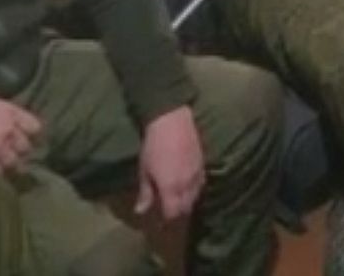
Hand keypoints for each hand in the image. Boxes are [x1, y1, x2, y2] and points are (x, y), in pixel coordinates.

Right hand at [0, 94, 41, 171]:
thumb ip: (1, 114)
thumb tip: (9, 123)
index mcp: (9, 112)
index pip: (33, 125)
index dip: (31, 131)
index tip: (30, 136)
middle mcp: (8, 131)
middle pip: (25, 146)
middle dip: (21, 149)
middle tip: (15, 152)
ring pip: (14, 162)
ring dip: (10, 162)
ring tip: (4, 164)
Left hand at [134, 105, 204, 220]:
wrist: (172, 121)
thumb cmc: (154, 145)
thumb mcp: (145, 170)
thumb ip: (146, 193)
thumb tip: (140, 211)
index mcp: (171, 189)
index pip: (172, 213)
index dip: (166, 219)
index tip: (159, 221)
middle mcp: (187, 186)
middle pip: (185, 208)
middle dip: (177, 213)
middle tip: (168, 211)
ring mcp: (197, 176)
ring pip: (195, 198)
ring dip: (186, 202)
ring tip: (177, 200)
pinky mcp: (203, 166)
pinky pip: (201, 185)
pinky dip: (194, 191)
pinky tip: (187, 187)